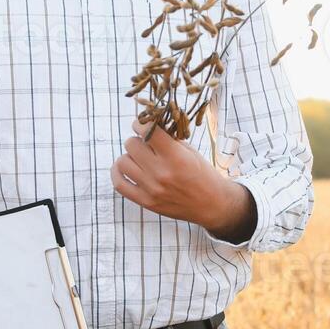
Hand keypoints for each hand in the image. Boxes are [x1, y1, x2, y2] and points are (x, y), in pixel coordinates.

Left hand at [109, 117, 254, 240]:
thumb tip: (148, 126)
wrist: (212, 204)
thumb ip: (169, 140)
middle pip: (131, 144)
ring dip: (129, 156)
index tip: (142, 124)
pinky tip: (123, 166)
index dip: (141, 124)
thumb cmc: (204, 174)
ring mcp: (151, 189)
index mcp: (176, 157)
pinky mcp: (146, 202)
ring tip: (138, 157)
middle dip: (137, 140)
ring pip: (122, 162)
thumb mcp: (191, 152)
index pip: (147, 132)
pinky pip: (119, 183)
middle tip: (144, 143)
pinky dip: (117, 172)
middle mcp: (161, 173)